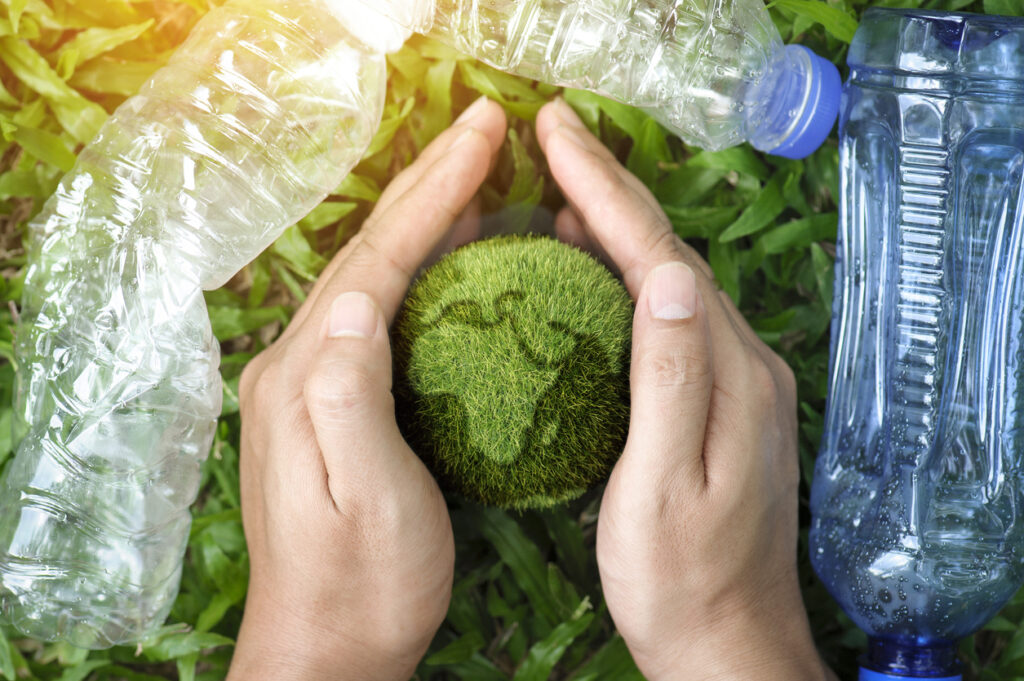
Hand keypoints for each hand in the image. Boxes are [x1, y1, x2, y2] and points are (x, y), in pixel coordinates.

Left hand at [228, 98, 507, 680]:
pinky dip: (418, 268)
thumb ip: (349, 394)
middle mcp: (297, 365)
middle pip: (367, 252)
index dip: (432, 196)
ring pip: (372, 274)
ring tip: (475, 174)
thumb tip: (361, 294)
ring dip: (422, 217)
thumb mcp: (367, 497)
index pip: (375, 262)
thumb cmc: (363, 583)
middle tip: (484, 127)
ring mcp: (311, 381)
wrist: (327, 646)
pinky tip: (452, 259)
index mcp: (307, 378)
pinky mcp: (332, 401)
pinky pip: (379, 310)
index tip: (483, 139)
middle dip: (428, 184)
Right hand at [536, 100, 834, 680]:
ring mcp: (734, 380)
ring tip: (566, 189)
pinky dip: (630, 275)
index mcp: (727, 373)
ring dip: (621, 226)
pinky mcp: (719, 400)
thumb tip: (664, 276)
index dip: (607, 189)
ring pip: (671, 279)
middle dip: (612, 187)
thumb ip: (670, 380)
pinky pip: (670, 316)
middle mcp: (740, 362)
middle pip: (670, 252)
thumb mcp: (664, 485)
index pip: (660, 256)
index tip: (556, 134)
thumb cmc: (679, 578)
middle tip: (554, 136)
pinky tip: (598, 273)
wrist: (726, 640)